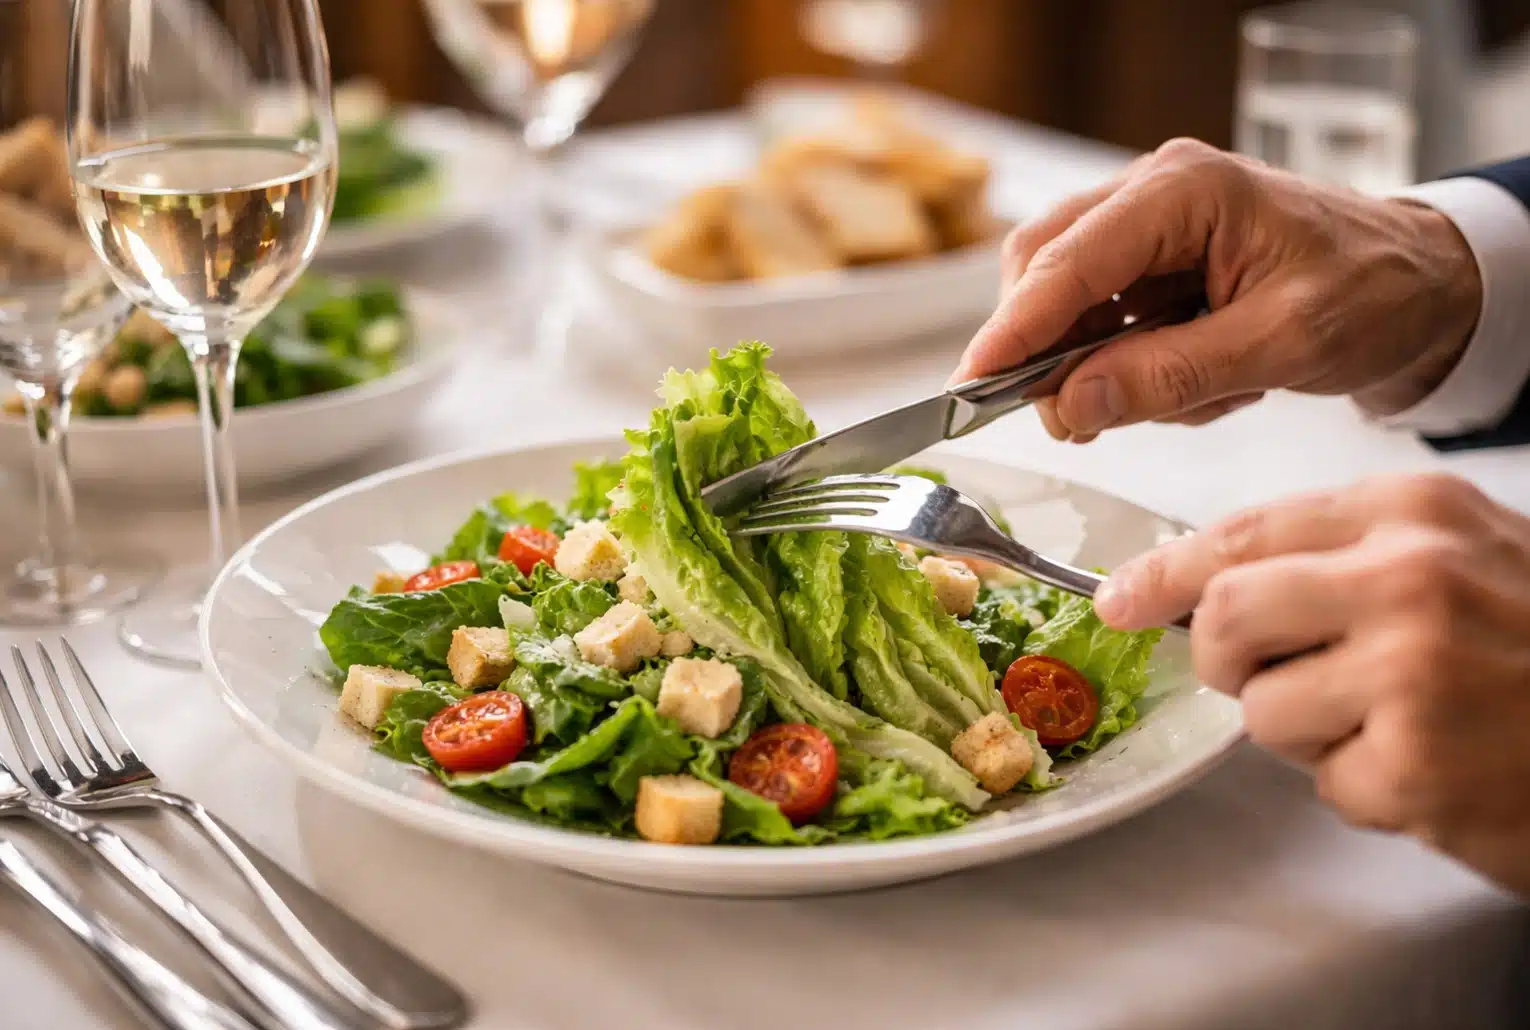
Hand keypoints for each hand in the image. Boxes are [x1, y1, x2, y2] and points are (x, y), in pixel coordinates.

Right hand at [954, 139, 1482, 440]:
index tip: (969, 389)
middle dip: (1046, 353)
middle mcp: (1153, 195)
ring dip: (1098, 366)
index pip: (1066, 261)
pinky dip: (1128, 367)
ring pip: (1064, 302)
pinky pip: (1099, 322)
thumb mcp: (1283, 344)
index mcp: (1185, 192)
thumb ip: (1172, 374)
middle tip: (1075, 421)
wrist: (1421, 284)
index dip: (1011, 330)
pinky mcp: (1150, 262)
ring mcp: (1147, 226)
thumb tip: (1072, 403)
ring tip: (1188, 394)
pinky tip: (1196, 380)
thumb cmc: (1372, 293)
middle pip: (1043, 270)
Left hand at [1094, 472, 1529, 895]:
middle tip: (1275, 676)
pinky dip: (1369, 788)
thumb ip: (1334, 555)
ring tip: (1398, 720)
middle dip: (1228, 660)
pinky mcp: (1418, 767)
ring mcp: (1412, 673)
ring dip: (1312, 732)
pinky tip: (1436, 766)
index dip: (1164, 572)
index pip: (1241, 533)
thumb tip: (1195, 582)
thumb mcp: (1456, 554)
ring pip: (1262, 710)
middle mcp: (1407, 579)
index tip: (1120, 599)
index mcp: (1412, 511)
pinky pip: (1326, 784)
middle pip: (1224, 618)